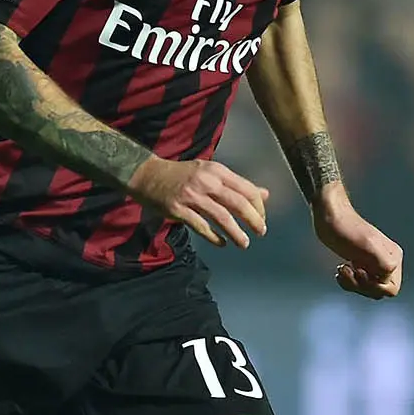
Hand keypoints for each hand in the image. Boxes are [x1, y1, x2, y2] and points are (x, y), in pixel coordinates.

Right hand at [128, 156, 269, 248]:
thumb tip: (264, 195)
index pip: (246, 189)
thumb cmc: (183, 175)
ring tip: (244, 243)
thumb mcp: (211, 173)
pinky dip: (214, 237)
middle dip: (253, 220)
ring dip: (236, 232)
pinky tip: (222, 243)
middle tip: (260, 231)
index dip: (258, 206)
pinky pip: (201, 227)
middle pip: (237, 203)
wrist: (148, 175)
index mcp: (217, 171)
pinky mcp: (179, 210)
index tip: (262, 217)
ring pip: (222, 217)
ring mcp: (192, 196)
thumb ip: (236, 185)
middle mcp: (206, 182)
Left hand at [312, 194, 402, 299]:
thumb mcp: (368, 246)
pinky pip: (358, 284)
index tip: (360, 272)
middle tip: (347, 270)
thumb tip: (387, 277)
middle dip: (361, 287)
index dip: (374, 287)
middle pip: (378, 292)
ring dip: (353, 285)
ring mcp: (371, 263)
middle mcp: (386, 262)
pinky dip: (347, 282)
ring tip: (341, 268)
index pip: (391, 289)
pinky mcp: (359, 263)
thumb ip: (384, 263)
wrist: (329, 216)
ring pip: (367, 289)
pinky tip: (339, 271)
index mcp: (393, 258)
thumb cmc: (347, 229)